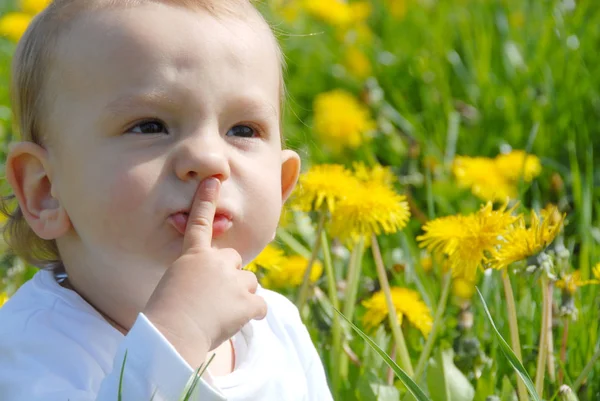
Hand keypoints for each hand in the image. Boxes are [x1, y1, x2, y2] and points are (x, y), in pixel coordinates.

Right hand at [143, 177, 266, 367]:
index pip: (200, 222)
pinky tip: (236, 322)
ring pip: (249, 283)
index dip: (206, 201)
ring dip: (240, 296)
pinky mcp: (247, 301)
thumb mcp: (173, 286)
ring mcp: (234, 280)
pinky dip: (252, 314)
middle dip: (230, 276)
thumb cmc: (164, 316)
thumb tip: (209, 288)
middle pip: (235, 260)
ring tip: (220, 313)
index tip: (212, 180)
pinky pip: (259, 306)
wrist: (172, 334)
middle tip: (213, 297)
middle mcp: (217, 261)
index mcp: (193, 256)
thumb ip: (194, 277)